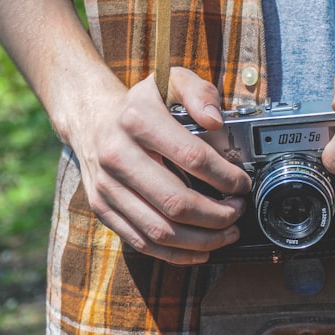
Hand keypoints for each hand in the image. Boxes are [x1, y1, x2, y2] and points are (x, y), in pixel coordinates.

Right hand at [69, 68, 251, 264]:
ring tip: (226, 233)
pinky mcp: (102, 208)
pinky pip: (142, 242)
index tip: (242, 183)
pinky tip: (200, 250)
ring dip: (201, 240)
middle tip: (237, 212)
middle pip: (176, 201)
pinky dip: (175, 254)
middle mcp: (117, 154)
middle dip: (217, 215)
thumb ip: (199, 92)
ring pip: (160, 230)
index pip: (191, 157)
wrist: (91, 118)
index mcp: (137, 119)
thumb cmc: (142, 104)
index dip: (225, 176)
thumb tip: (216, 120)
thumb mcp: (170, 80)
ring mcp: (106, 186)